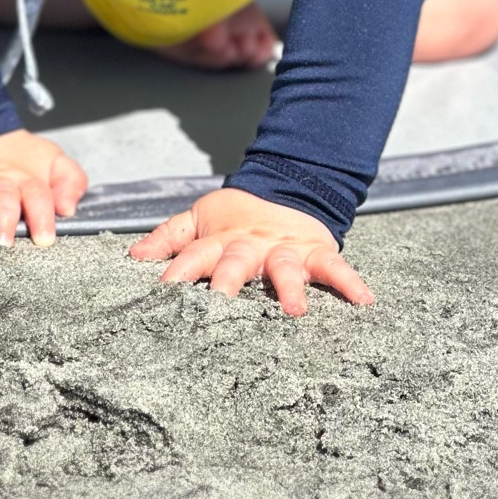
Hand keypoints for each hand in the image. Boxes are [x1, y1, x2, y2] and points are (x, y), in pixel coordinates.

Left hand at [129, 188, 373, 317]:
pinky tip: (365, 301)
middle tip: (220, 301)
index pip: (193, 255)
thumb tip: (133, 255)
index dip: (177, 271)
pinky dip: (350, 282)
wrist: (285, 188)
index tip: (162, 292)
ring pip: (285, 268)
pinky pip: (335, 267)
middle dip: (228, 281)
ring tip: (295, 310)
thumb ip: (168, 237)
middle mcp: (250, 246)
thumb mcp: (198, 220)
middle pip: (236, 263)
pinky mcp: (315, 252)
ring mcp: (285, 249)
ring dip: (290, 287)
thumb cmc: (235, 217)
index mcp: (219, 240)